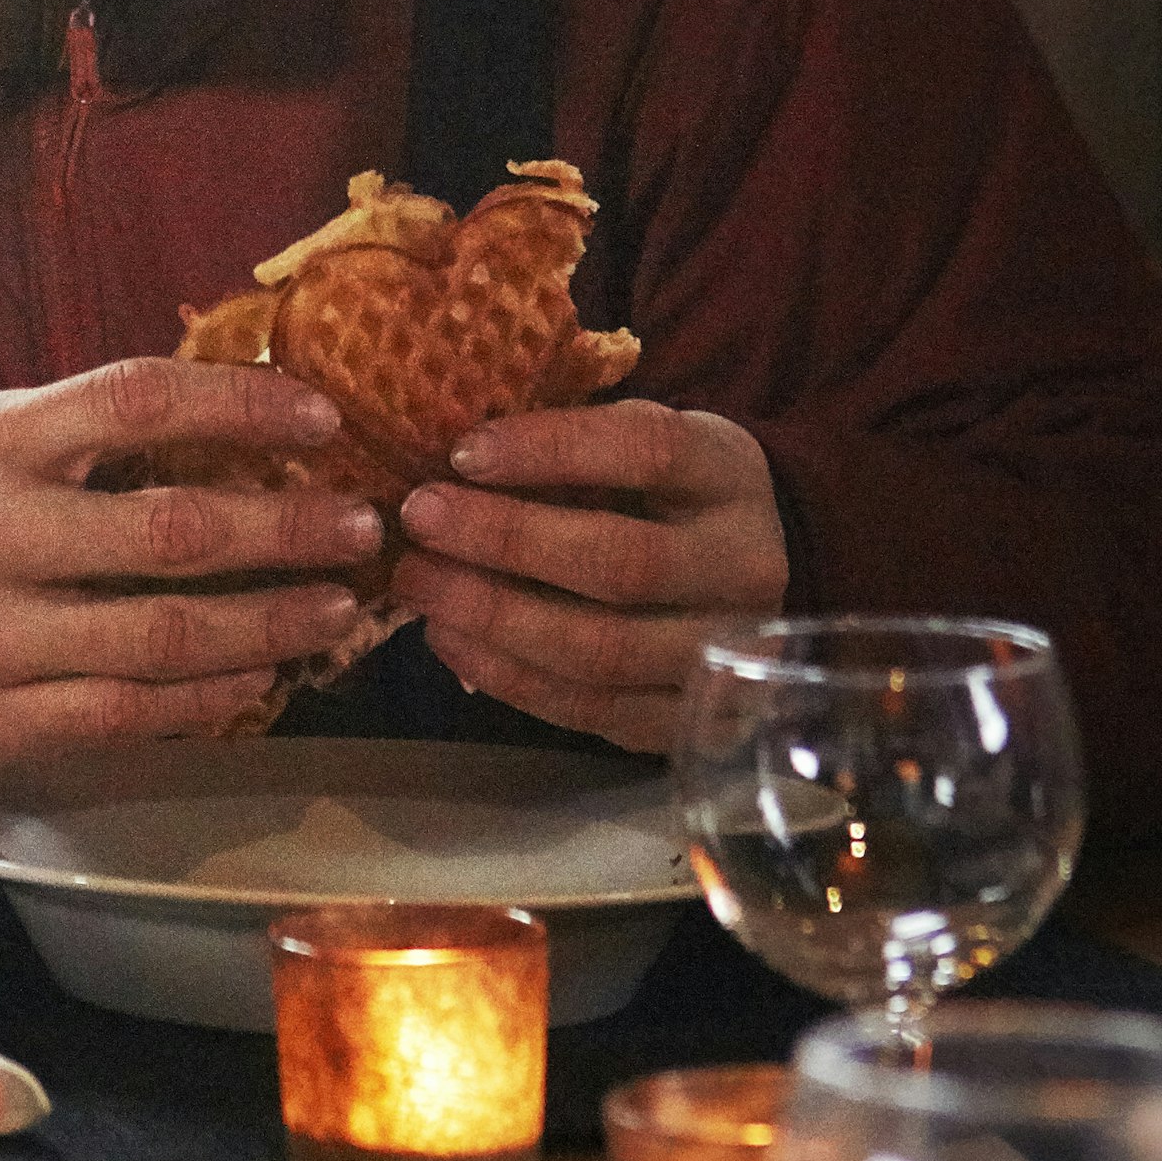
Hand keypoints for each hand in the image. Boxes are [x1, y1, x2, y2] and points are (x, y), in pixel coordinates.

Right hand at [0, 360, 379, 779]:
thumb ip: (70, 431)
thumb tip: (220, 414)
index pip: (136, 402)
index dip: (241, 404)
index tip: (320, 415)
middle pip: (174, 529)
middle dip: (290, 528)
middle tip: (365, 524)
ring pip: (165, 636)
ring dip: (271, 623)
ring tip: (338, 608)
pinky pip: (127, 714)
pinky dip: (208, 699)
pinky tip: (261, 679)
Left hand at [393, 399, 790, 743]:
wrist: (740, 573)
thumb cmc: (659, 492)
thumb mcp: (635, 439)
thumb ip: (568, 440)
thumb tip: (453, 458)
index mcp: (731, 474)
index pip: (650, 453)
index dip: (553, 449)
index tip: (463, 452)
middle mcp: (744, 567)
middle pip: (622, 563)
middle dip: (506, 540)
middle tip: (419, 518)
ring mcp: (724, 655)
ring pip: (603, 649)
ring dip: (493, 618)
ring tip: (418, 583)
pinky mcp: (686, 721)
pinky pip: (590, 709)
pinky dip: (507, 677)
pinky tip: (447, 638)